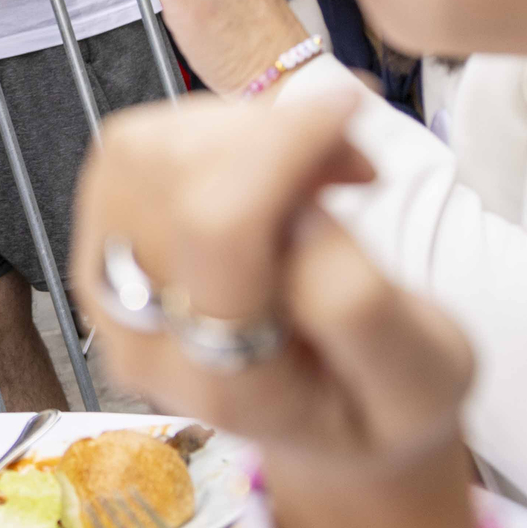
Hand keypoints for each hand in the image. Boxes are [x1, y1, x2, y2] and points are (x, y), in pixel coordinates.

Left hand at [71, 86, 486, 527]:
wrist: (323, 421)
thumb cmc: (379, 402)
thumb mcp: (420, 384)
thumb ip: (361, 309)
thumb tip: (298, 216)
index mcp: (222, 379)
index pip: (218, 229)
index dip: (281, 145)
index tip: (351, 106)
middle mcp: (139, 331)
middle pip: (165, 173)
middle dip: (266, 131)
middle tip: (352, 162)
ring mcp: (110, 283)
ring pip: (142, 149)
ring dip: (239, 127)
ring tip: (319, 168)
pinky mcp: (106, 239)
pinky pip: (138, 148)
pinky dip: (214, 131)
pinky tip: (275, 166)